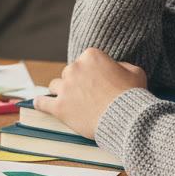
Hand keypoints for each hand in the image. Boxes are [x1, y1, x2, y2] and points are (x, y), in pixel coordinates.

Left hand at [33, 48, 148, 139]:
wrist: (127, 119)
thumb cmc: (133, 96)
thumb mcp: (135, 72)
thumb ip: (121, 65)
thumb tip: (114, 67)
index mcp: (91, 56)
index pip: (84, 62)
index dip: (91, 74)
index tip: (98, 84)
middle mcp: (75, 68)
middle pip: (69, 73)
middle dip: (76, 83)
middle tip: (88, 96)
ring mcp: (65, 88)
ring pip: (56, 86)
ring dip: (62, 92)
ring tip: (72, 103)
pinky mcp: (59, 107)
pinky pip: (42, 102)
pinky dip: (40, 103)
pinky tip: (39, 104)